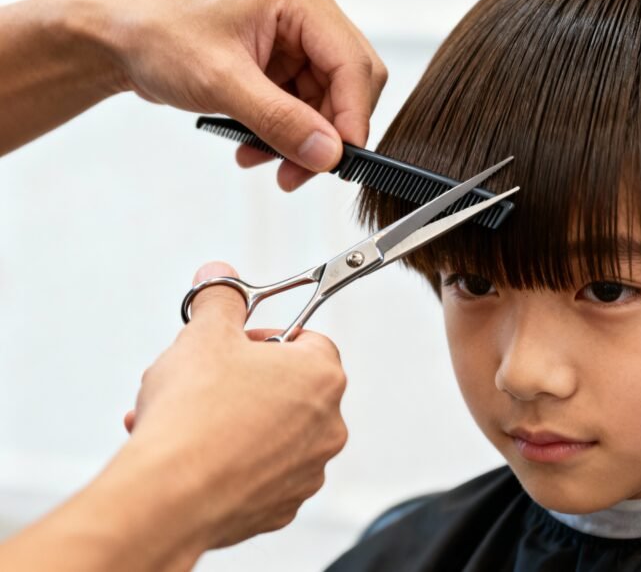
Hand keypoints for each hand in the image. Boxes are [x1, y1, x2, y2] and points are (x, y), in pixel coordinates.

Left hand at [101, 0, 387, 189]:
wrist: (114, 37)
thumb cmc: (157, 35)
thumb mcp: (221, 82)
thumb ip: (280, 121)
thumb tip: (328, 155)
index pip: (353, 64)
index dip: (353, 117)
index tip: (340, 161)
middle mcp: (307, 13)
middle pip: (348, 85)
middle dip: (327, 134)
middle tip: (300, 172)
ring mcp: (296, 38)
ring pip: (327, 103)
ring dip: (302, 140)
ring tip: (265, 163)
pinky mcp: (282, 60)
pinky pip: (303, 106)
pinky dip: (284, 133)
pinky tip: (254, 148)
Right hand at [124, 261, 347, 547]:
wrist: (170, 498)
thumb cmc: (194, 419)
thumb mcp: (204, 335)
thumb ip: (220, 300)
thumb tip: (220, 278)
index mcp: (322, 377)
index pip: (307, 340)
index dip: (264, 339)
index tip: (233, 344)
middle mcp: (327, 426)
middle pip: (284, 389)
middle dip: (238, 382)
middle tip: (199, 382)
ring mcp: (307, 471)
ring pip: (266, 432)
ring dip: (226, 421)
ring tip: (177, 419)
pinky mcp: (280, 506)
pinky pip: (256, 473)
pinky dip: (227, 462)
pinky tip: (186, 455)